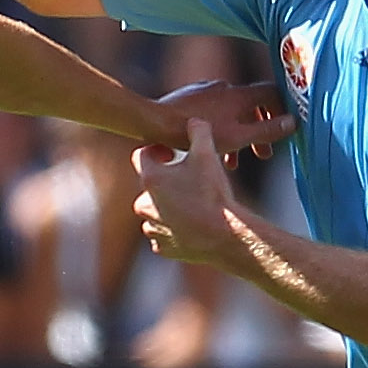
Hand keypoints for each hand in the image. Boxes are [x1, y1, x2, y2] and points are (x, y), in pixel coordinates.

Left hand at [132, 120, 249, 269]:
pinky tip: (192, 225)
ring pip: (155, 212)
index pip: (141, 155)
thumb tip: (193, 120)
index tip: (172, 153)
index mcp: (150, 179)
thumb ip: (199, 131)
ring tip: (193, 203)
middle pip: (149, 185)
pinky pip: (163, 236)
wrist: (226, 235)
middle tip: (188, 180)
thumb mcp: (208, 155)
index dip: (157, 151)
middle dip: (165, 180)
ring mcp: (152, 228)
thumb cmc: (214, 193)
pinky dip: (175, 230)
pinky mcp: (163, 247)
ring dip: (169, 206)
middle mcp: (143, 204)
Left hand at [149, 78, 294, 159]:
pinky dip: (216, 130)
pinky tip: (207, 150)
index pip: (271, 93)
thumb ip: (267, 131)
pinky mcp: (186, 98)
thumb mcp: (237, 138)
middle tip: (260, 155)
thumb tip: (294, 123)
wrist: (152, 123)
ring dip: (235, 135)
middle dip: (257, 132)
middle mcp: (223, 87)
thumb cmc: (195, 134)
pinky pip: (210, 113)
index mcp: (239, 94)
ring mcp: (203, 91)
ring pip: (229, 112)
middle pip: (250, 106)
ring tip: (231, 163)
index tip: (283, 130)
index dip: (282, 110)